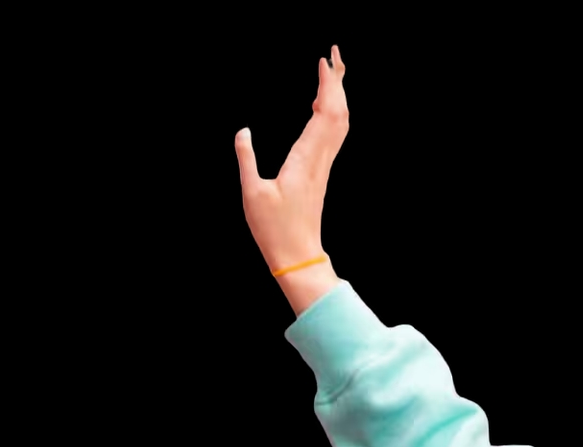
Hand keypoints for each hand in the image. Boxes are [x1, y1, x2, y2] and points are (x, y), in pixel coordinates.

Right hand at [235, 46, 348, 311]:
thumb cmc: (274, 229)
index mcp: (304, 160)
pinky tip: (323, 106)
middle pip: (338, 115)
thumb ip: (246, 159)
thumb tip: (243, 131)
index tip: (324, 61)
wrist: (298, 256)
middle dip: (338, 83)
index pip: (324, 115)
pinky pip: (332, 137)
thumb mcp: (251, 193)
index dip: (327, 87)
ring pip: (339, 125)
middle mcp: (319, 160)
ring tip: (333, 72)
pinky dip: (331, 115)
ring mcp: (322, 167)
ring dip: (338, 97)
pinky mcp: (319, 173)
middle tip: (335, 53)